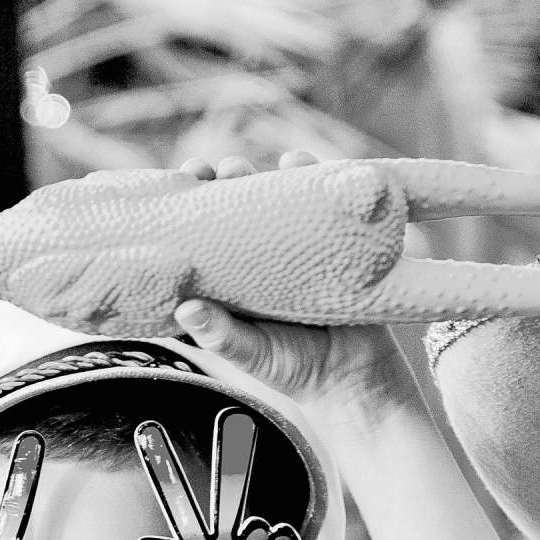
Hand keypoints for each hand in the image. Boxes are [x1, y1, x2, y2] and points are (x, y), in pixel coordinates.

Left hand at [171, 149, 419, 425]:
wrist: (354, 377)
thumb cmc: (293, 368)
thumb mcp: (252, 355)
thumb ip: (221, 335)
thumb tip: (186, 308)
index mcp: (231, 274)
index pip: (206, 228)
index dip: (193, 201)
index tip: (185, 178)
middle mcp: (262, 253)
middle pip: (241, 202)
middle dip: (230, 177)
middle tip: (223, 168)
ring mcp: (298, 244)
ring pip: (282, 195)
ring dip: (273, 172)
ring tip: (270, 163)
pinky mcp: (334, 240)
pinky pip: (326, 203)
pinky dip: (317, 179)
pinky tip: (305, 163)